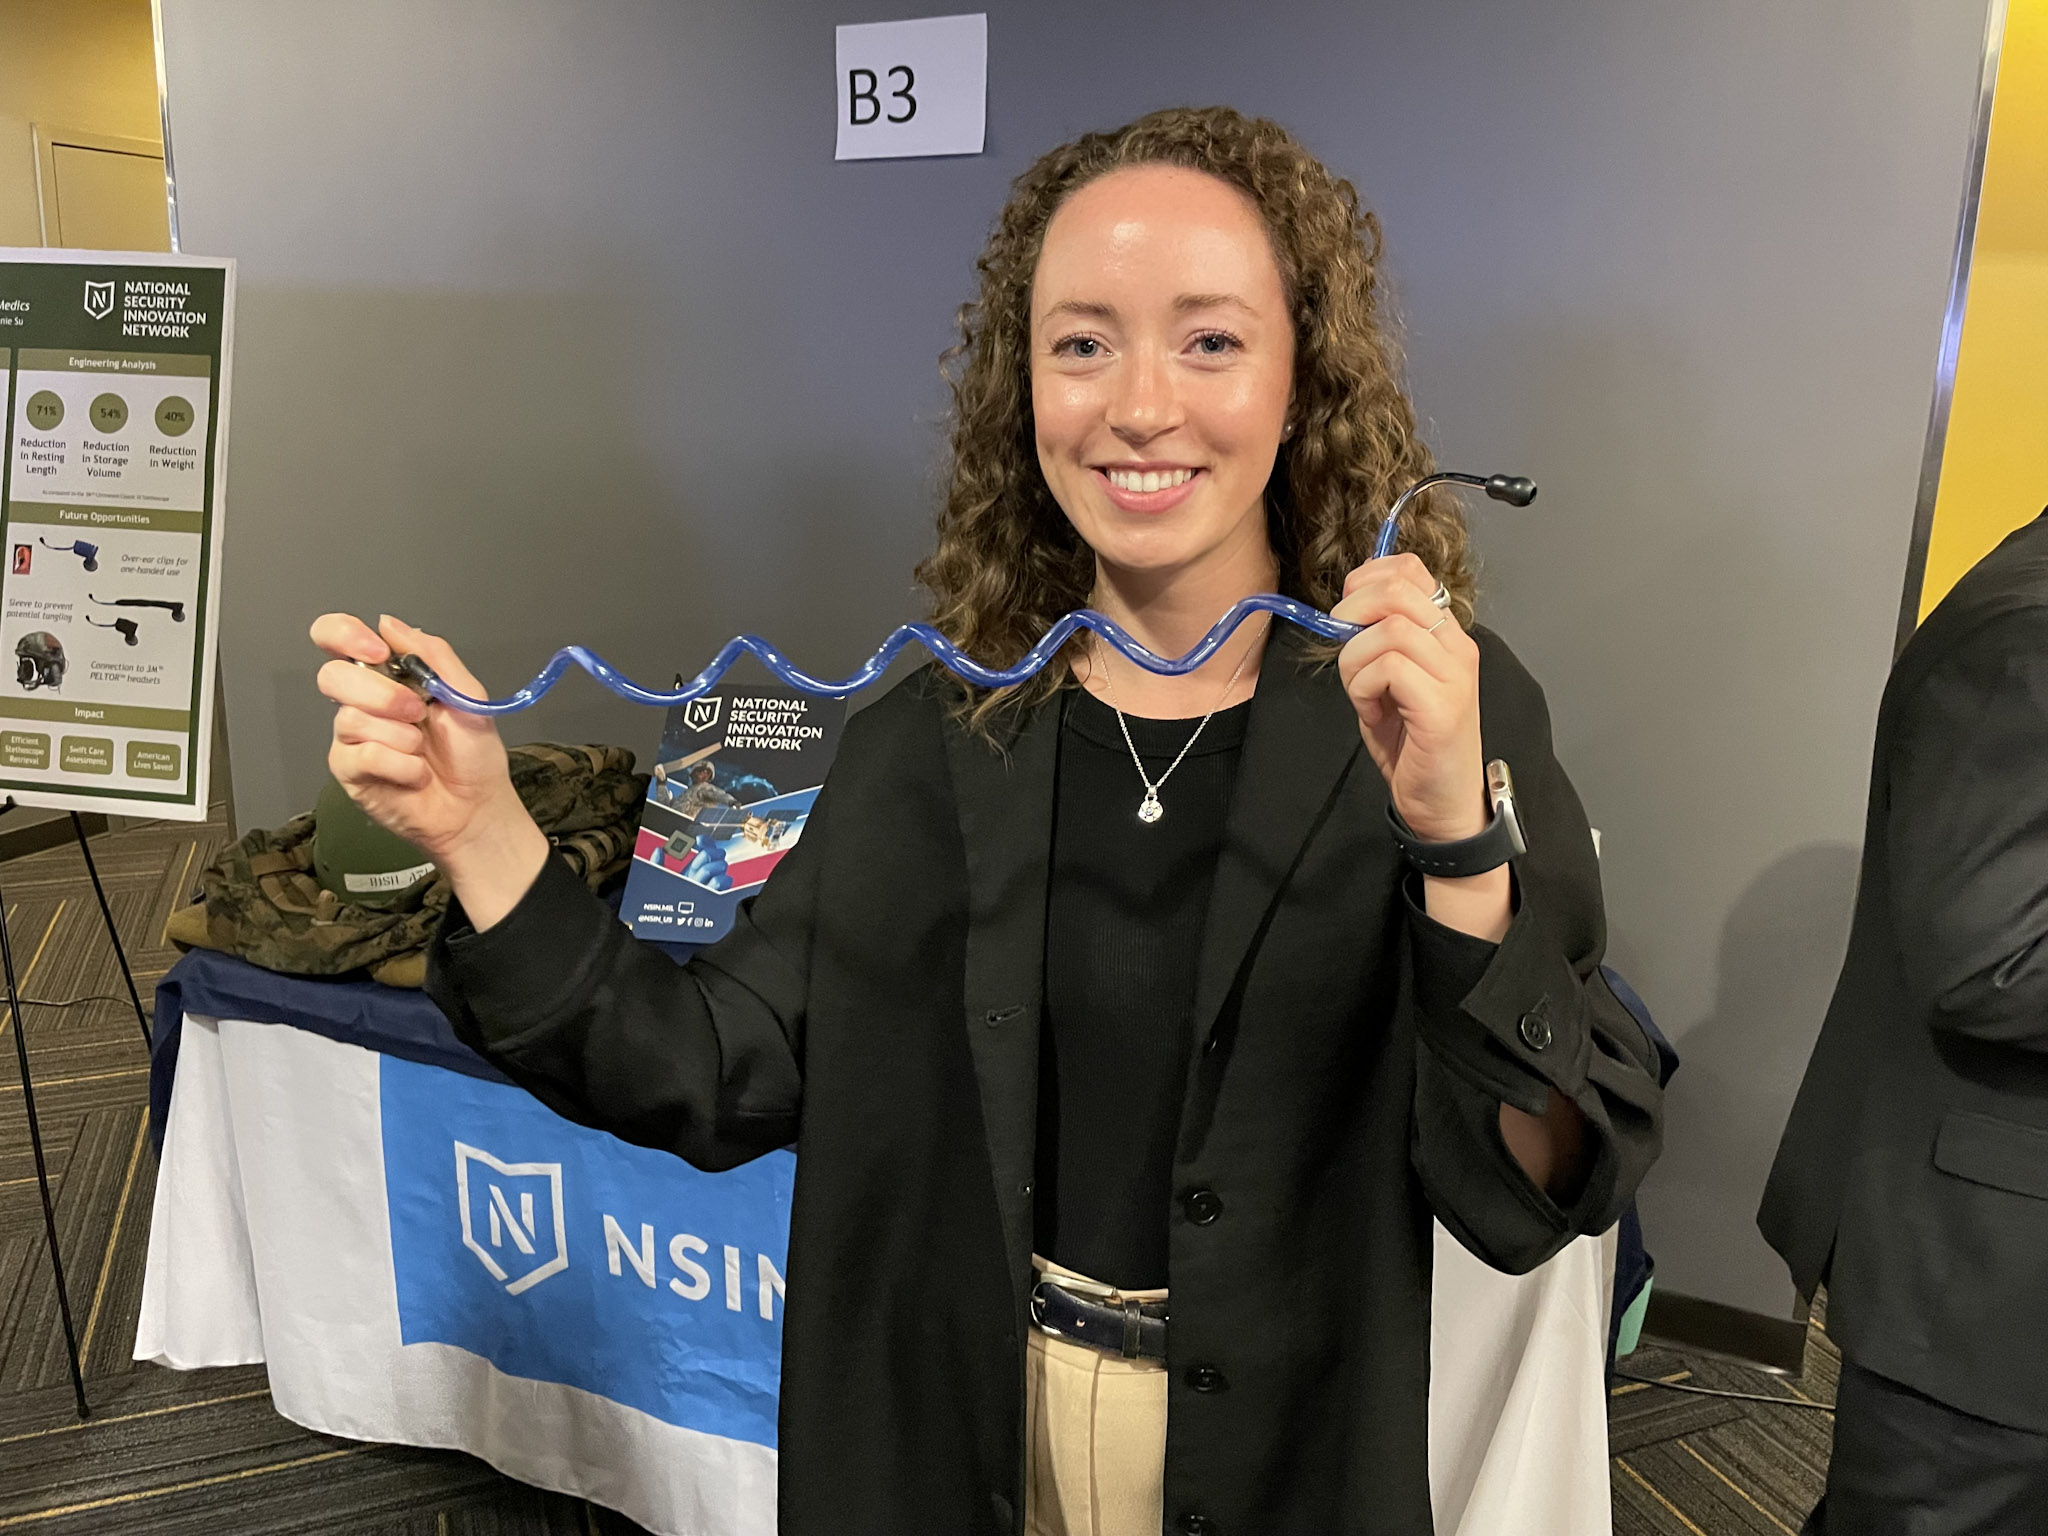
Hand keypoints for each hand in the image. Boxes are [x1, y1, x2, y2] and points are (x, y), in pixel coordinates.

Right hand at [313, 613, 547, 927]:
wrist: (478, 806)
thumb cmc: (474, 754)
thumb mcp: (467, 695)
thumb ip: (433, 655)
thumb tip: (389, 622)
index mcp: (388, 676)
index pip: (337, 638)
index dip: (343, 635)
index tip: (377, 652)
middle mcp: (362, 702)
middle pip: (333, 676)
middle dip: (381, 695)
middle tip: (418, 713)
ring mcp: (352, 737)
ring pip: (350, 719)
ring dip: (400, 736)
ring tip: (423, 751)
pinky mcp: (350, 771)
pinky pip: (361, 756)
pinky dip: (398, 764)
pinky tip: (415, 774)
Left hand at [1331, 554, 1485, 843]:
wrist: (1443, 803)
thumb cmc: (1413, 743)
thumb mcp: (1391, 680)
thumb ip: (1377, 641)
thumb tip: (1345, 610)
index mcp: (1445, 633)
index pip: (1410, 570)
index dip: (1366, 579)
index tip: (1349, 616)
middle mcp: (1457, 645)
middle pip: (1396, 590)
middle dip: (1351, 616)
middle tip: (1347, 654)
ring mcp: (1454, 674)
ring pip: (1387, 630)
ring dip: (1355, 662)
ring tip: (1363, 694)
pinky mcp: (1442, 705)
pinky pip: (1388, 668)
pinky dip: (1364, 689)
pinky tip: (1373, 713)